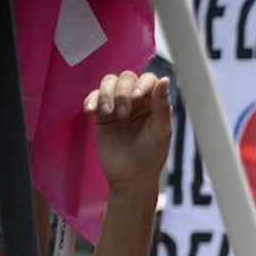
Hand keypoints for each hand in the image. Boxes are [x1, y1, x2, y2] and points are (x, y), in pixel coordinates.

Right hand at [84, 72, 171, 192]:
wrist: (130, 177)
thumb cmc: (151, 156)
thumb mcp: (161, 131)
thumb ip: (161, 106)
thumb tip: (164, 79)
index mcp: (154, 103)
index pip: (148, 79)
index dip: (142, 83)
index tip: (137, 97)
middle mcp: (136, 101)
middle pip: (126, 78)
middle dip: (123, 91)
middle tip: (123, 113)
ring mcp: (118, 106)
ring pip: (109, 83)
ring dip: (106, 93)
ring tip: (109, 113)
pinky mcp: (101, 115)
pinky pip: (93, 97)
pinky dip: (91, 100)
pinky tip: (91, 111)